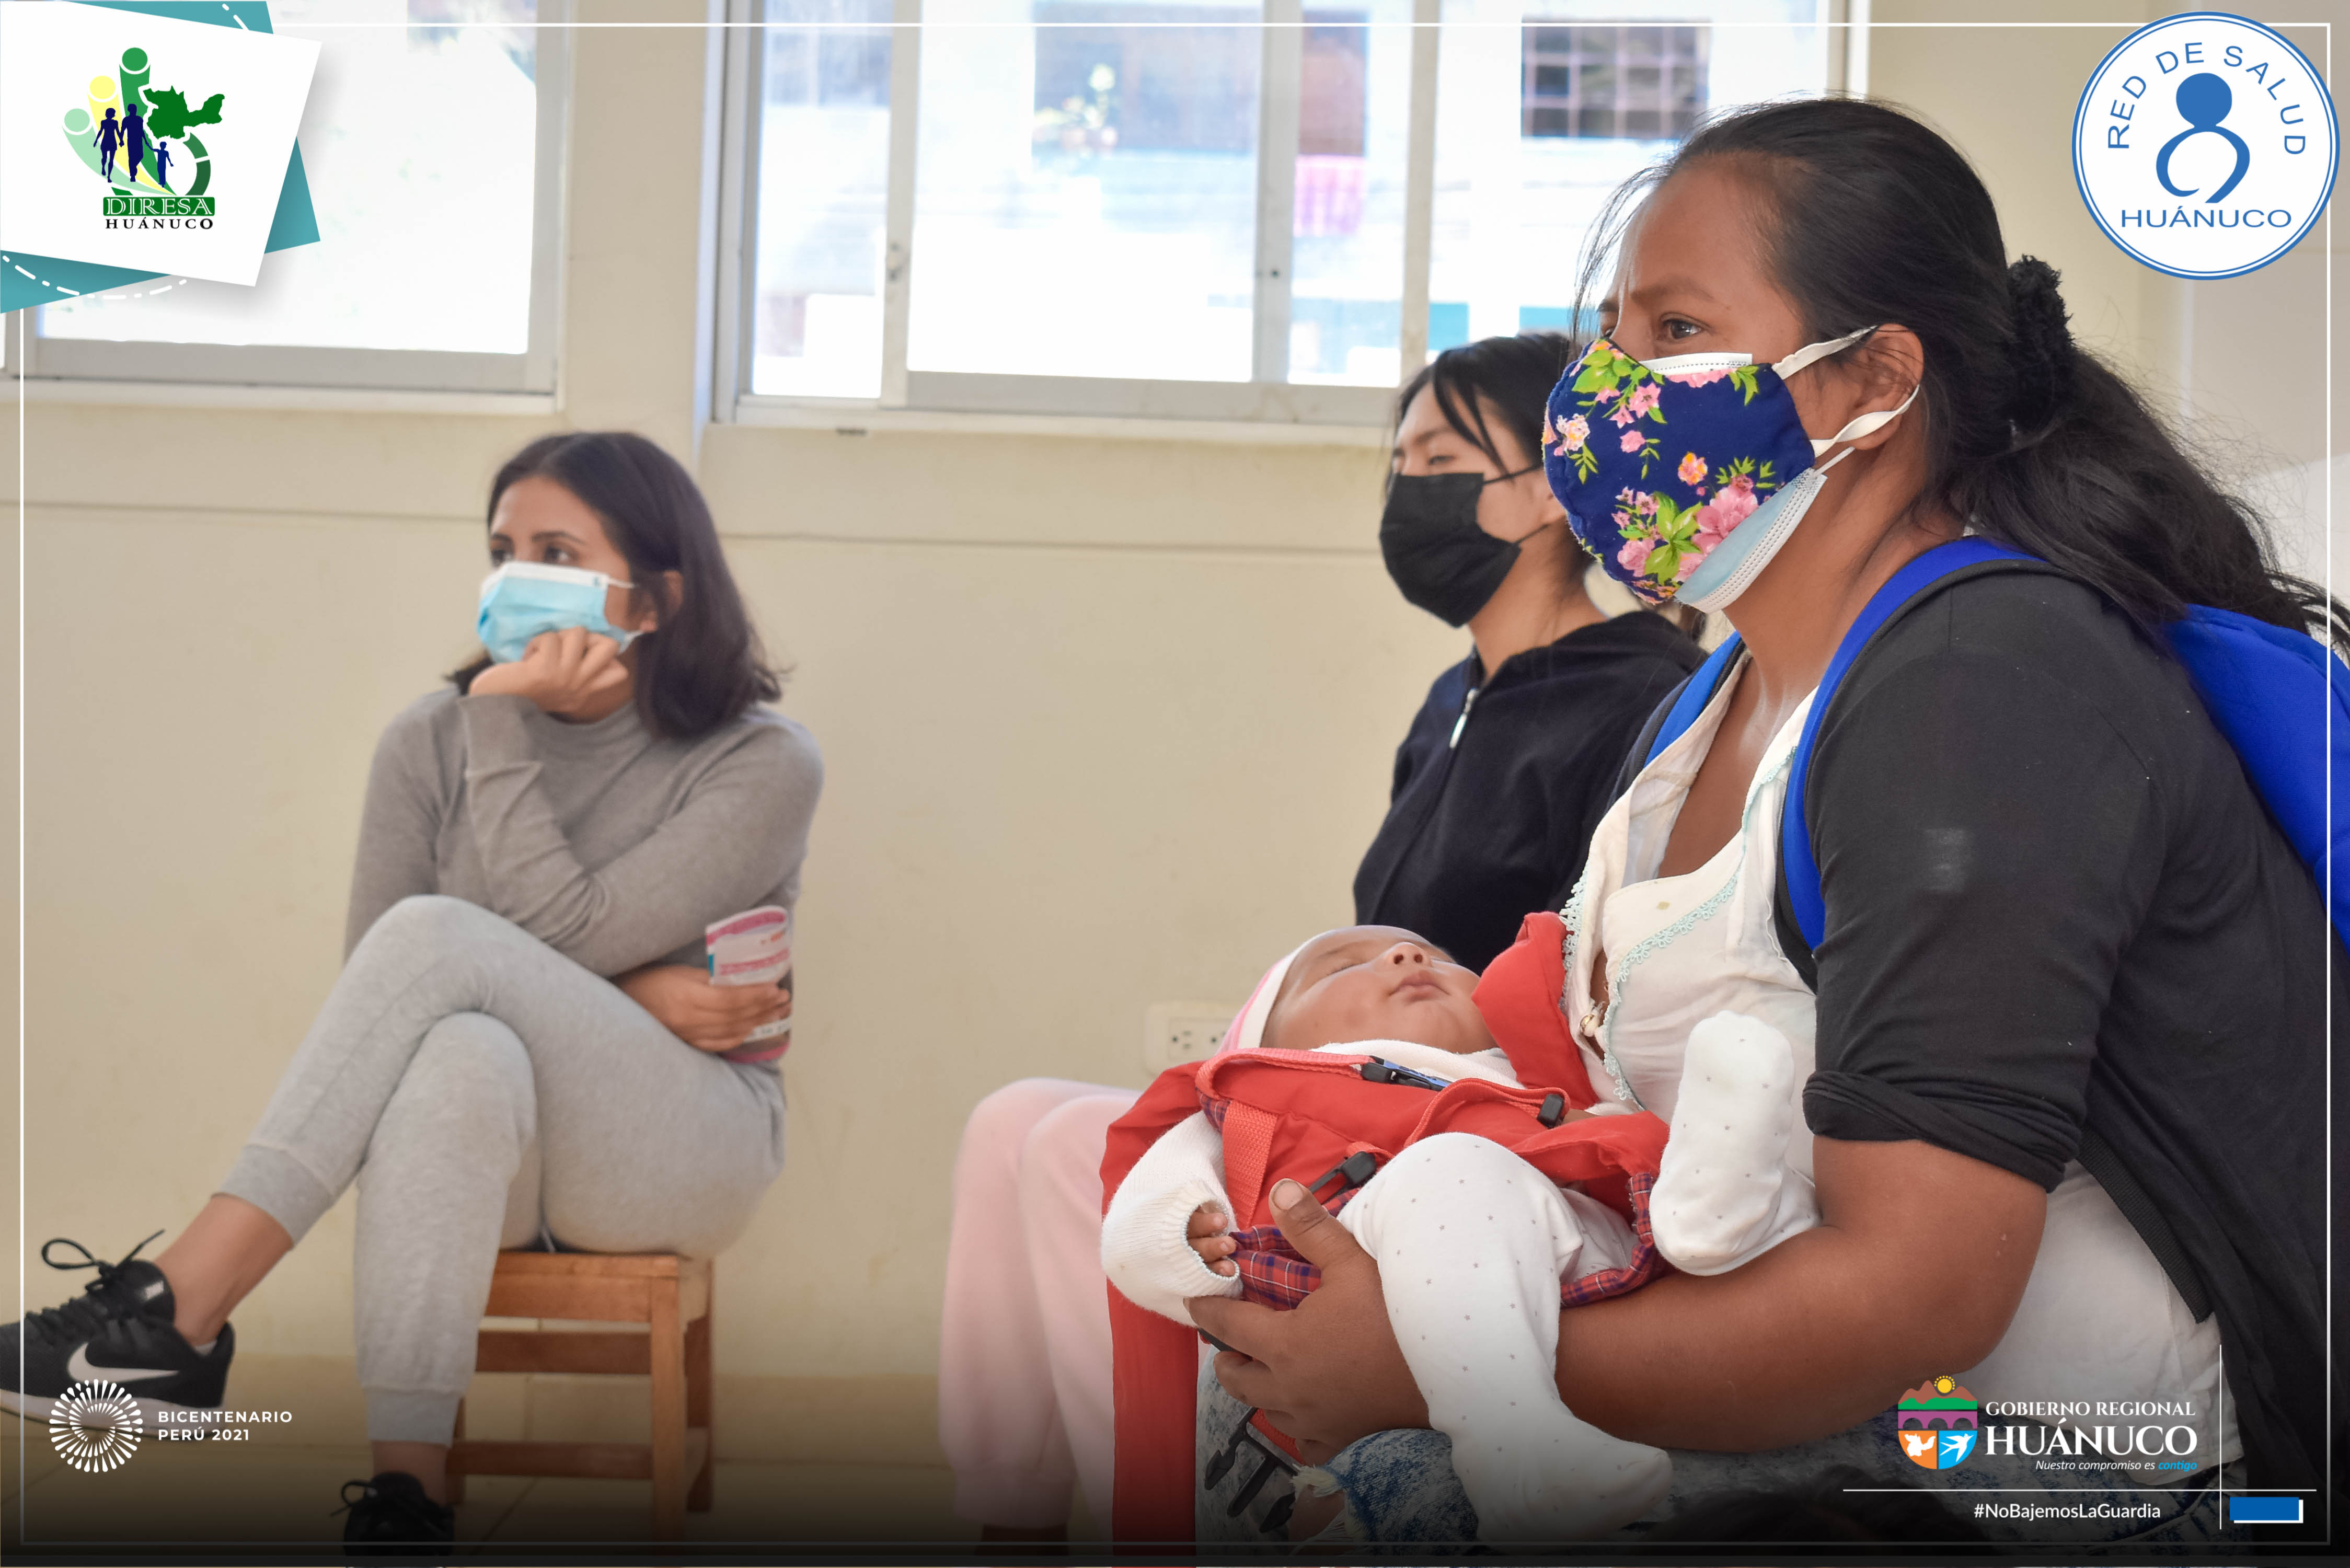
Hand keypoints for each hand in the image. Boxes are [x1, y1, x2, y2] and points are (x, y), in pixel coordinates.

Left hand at [468, 626, 630, 716]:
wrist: (493, 706)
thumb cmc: (519, 693)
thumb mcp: (555, 688)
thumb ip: (574, 674)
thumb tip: (588, 643)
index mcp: (582, 693)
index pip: (619, 672)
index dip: (603, 654)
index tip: (580, 655)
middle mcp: (578, 687)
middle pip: (609, 646)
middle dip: (588, 635)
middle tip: (566, 645)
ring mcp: (565, 678)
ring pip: (578, 633)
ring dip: (556, 635)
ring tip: (541, 652)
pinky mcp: (546, 669)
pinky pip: (550, 638)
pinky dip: (536, 642)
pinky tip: (526, 658)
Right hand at [616, 964, 792, 1053]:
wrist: (622, 1002)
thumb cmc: (650, 980)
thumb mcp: (679, 972)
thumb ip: (709, 978)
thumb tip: (742, 980)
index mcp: (686, 997)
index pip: (731, 1000)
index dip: (756, 995)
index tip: (775, 987)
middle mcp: (689, 1020)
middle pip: (735, 1017)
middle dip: (763, 1007)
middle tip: (784, 999)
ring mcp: (688, 1035)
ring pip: (731, 1032)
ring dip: (757, 1022)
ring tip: (776, 1012)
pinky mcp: (686, 1044)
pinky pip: (719, 1044)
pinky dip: (739, 1036)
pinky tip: (752, 1028)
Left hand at [1186, 1178, 1426, 1461]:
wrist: (1445, 1370)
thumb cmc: (1394, 1315)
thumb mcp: (1353, 1262)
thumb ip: (1312, 1227)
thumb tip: (1280, 1190)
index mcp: (1283, 1346)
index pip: (1228, 1327)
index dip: (1207, 1312)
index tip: (1195, 1304)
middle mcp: (1288, 1389)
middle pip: (1235, 1379)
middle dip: (1227, 1357)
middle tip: (1233, 1340)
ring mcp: (1312, 1420)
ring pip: (1265, 1410)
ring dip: (1260, 1390)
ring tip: (1269, 1369)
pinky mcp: (1338, 1439)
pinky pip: (1304, 1441)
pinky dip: (1298, 1426)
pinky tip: (1307, 1410)